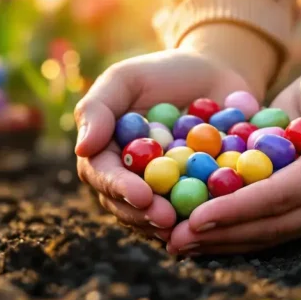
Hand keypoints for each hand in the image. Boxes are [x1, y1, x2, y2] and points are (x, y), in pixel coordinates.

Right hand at [75, 24, 277, 241]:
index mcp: (106, 152)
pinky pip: (194, 214)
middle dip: (145, 216)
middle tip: (166, 219)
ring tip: (189, 228)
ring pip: (156, 218)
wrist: (216, 74)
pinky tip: (217, 222)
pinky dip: (203, 219)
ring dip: (172, 226)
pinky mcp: (194, 197)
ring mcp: (161, 192)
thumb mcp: (127, 78)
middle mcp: (129, 178)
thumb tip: (82, 148)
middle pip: (126, 206)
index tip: (142, 194)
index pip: (103, 175)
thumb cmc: (166, 72)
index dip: (120, 188)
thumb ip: (98, 108)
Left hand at [166, 49, 300, 254]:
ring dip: (221, 241)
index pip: (281, 196)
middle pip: (269, 224)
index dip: (239, 209)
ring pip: (265, 233)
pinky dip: (231, 233)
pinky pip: (265, 227)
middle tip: (175, 238)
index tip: (198, 216)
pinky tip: (199, 234)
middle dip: (221, 233)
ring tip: (177, 243)